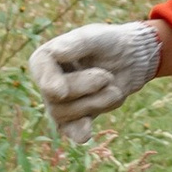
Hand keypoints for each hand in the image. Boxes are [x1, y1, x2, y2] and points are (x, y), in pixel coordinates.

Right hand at [28, 20, 163, 145]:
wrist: (131, 60)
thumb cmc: (109, 44)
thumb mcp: (96, 37)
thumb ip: (76, 44)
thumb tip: (55, 52)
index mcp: (46, 58)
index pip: (40, 68)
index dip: (49, 81)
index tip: (60, 91)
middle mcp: (48, 82)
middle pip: (55, 96)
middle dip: (85, 87)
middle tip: (107, 76)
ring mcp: (60, 103)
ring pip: (66, 114)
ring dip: (97, 102)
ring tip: (114, 89)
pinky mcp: (76, 118)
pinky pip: (72, 130)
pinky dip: (78, 132)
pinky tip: (86, 135)